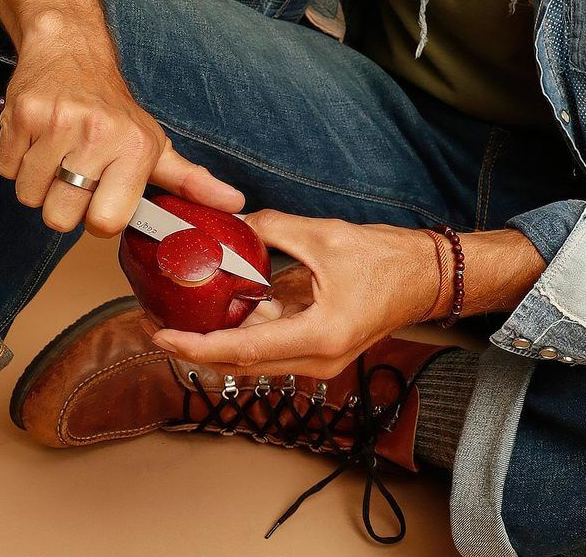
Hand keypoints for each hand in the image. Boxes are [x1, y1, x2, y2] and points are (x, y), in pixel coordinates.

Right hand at [0, 25, 244, 236]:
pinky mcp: (23, 114)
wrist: (72, 49)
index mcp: (135, 147)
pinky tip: (36, 138)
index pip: (105, 224)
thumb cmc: (114, 108)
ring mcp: (58, 122)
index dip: (97, 217)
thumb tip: (236, 204)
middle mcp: (99, 133)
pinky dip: (15, 160)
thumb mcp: (156, 143)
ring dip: (38, 182)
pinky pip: (6, 170)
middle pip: (60, 218)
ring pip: (28, 196)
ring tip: (57, 152)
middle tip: (75, 171)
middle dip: (63, 203)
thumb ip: (191, 180)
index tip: (101, 194)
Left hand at [138, 210, 438, 379]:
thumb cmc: (387, 260)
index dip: (197, 345)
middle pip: (243, 362)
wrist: (427, 276)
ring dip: (221, 339)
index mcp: (319, 336)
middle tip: (158, 324)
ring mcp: (320, 358)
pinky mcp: (321, 349)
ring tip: (183, 316)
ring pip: (257, 357)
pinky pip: (274, 346)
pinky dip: (247, 330)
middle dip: (198, 346)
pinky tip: (228, 305)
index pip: (244, 350)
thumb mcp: (324, 236)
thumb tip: (236, 223)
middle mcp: (318, 358)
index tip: (163, 335)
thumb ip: (274, 229)